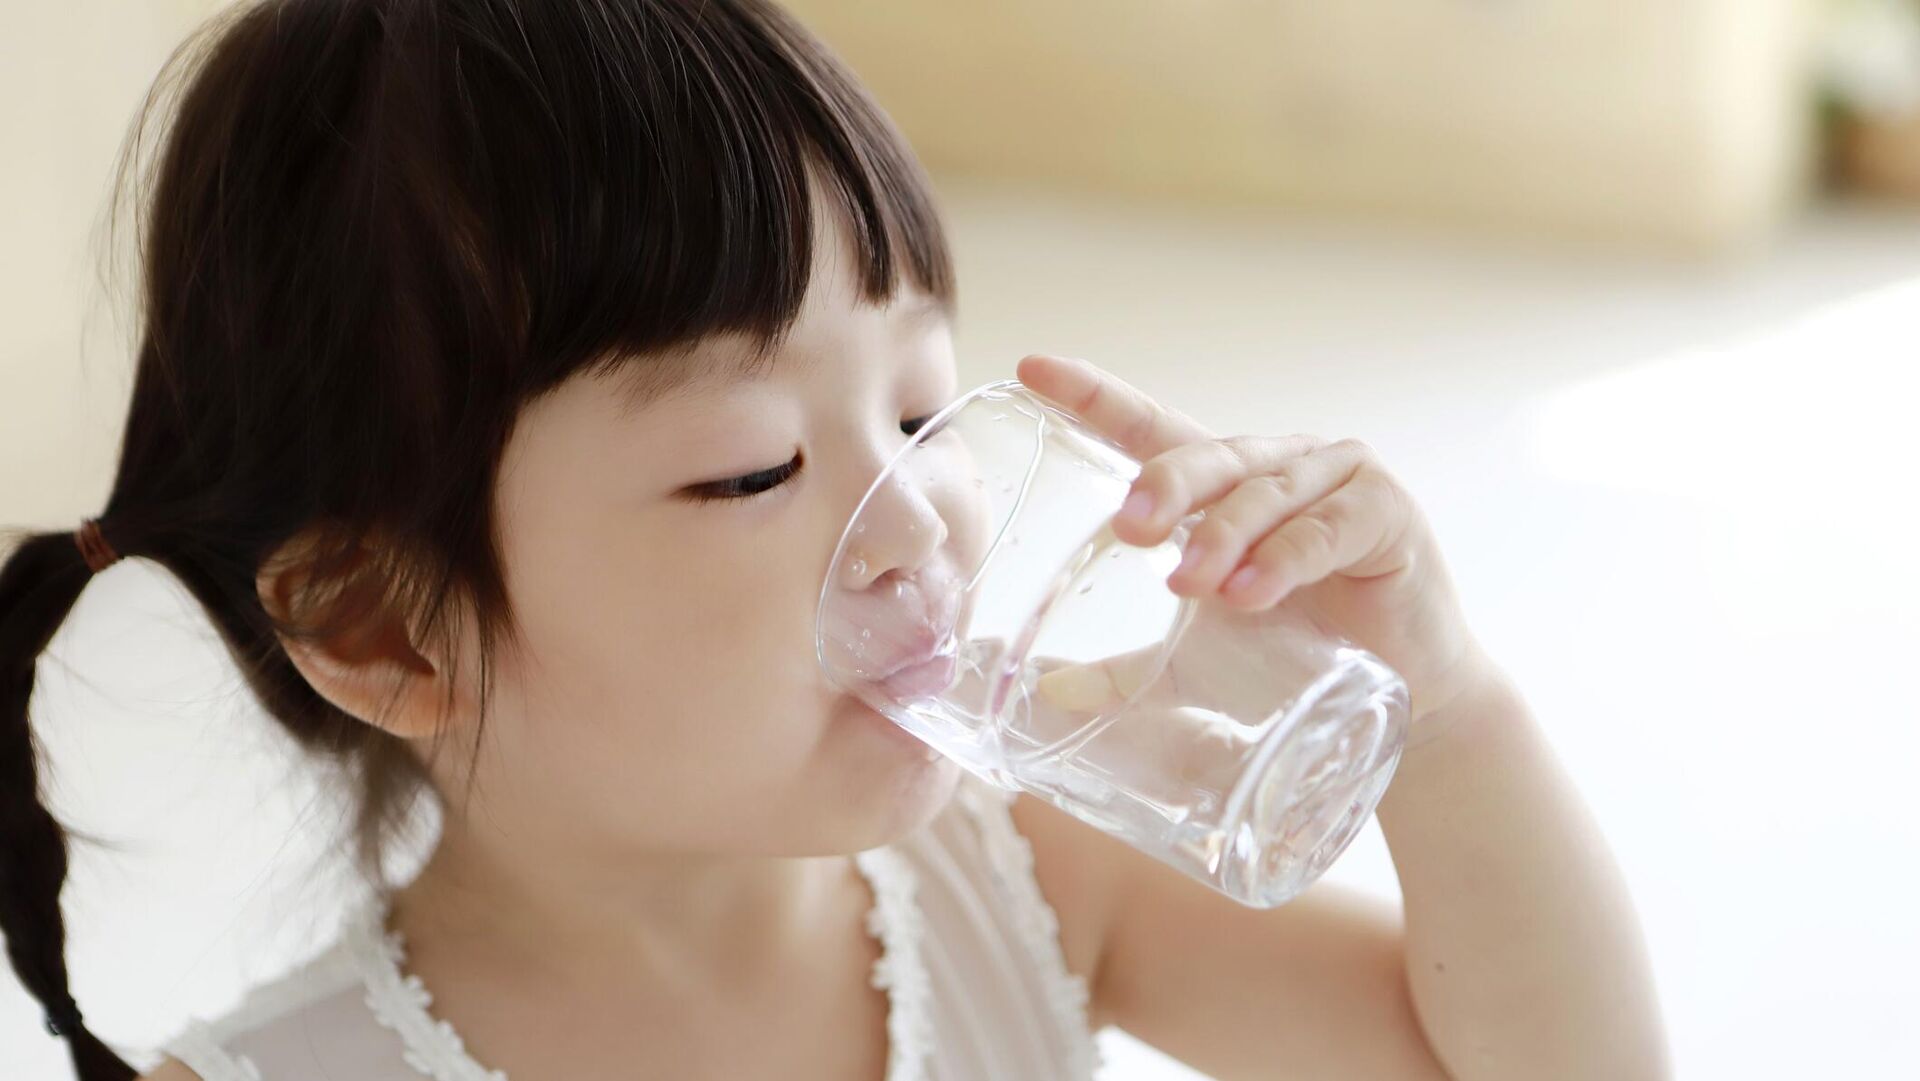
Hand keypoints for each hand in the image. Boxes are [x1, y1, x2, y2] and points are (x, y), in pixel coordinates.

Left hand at [1014, 354, 1494, 723]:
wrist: (1410, 695)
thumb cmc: (1300, 652)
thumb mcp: (1199, 661)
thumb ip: (1129, 669)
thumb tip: (1049, 693)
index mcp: (1226, 484)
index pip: (1151, 426)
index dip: (1095, 396)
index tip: (1033, 370)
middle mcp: (1279, 465)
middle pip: (1209, 455)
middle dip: (1165, 486)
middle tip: (1127, 528)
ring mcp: (1338, 479)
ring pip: (1266, 493)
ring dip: (1225, 536)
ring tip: (1191, 584)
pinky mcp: (1388, 513)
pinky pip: (1328, 529)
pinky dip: (1287, 558)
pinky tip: (1255, 592)